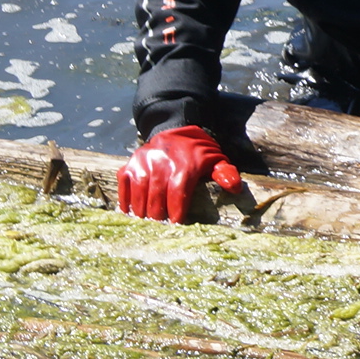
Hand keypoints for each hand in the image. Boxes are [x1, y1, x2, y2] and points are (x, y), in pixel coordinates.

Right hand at [117, 124, 241, 223]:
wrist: (175, 129)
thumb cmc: (198, 153)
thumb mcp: (216, 160)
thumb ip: (226, 174)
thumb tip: (235, 188)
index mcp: (185, 163)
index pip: (178, 190)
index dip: (176, 209)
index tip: (176, 224)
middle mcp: (162, 161)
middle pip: (157, 195)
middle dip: (158, 214)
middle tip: (159, 229)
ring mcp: (144, 161)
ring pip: (139, 191)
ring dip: (142, 210)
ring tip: (146, 223)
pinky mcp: (131, 162)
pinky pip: (124, 183)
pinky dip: (125, 199)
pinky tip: (129, 212)